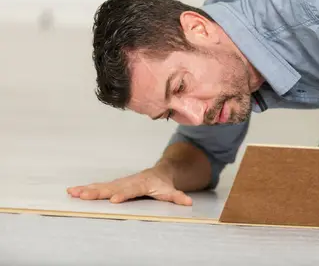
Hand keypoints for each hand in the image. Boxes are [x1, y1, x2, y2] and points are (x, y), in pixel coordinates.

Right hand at [66, 167, 192, 205]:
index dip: (123, 194)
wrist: (159, 174)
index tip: (114, 199)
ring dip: (87, 190)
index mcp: (141, 184)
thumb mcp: (171, 191)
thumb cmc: (163, 185)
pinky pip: (98, 187)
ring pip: (102, 186)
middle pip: (112, 187)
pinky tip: (72, 192)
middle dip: (98, 192)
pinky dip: (85, 189)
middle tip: (84, 196)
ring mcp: (119, 183)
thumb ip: (178, 197)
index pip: (131, 190)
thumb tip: (188, 202)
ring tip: (73, 193)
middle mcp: (127, 182)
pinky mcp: (113, 186)